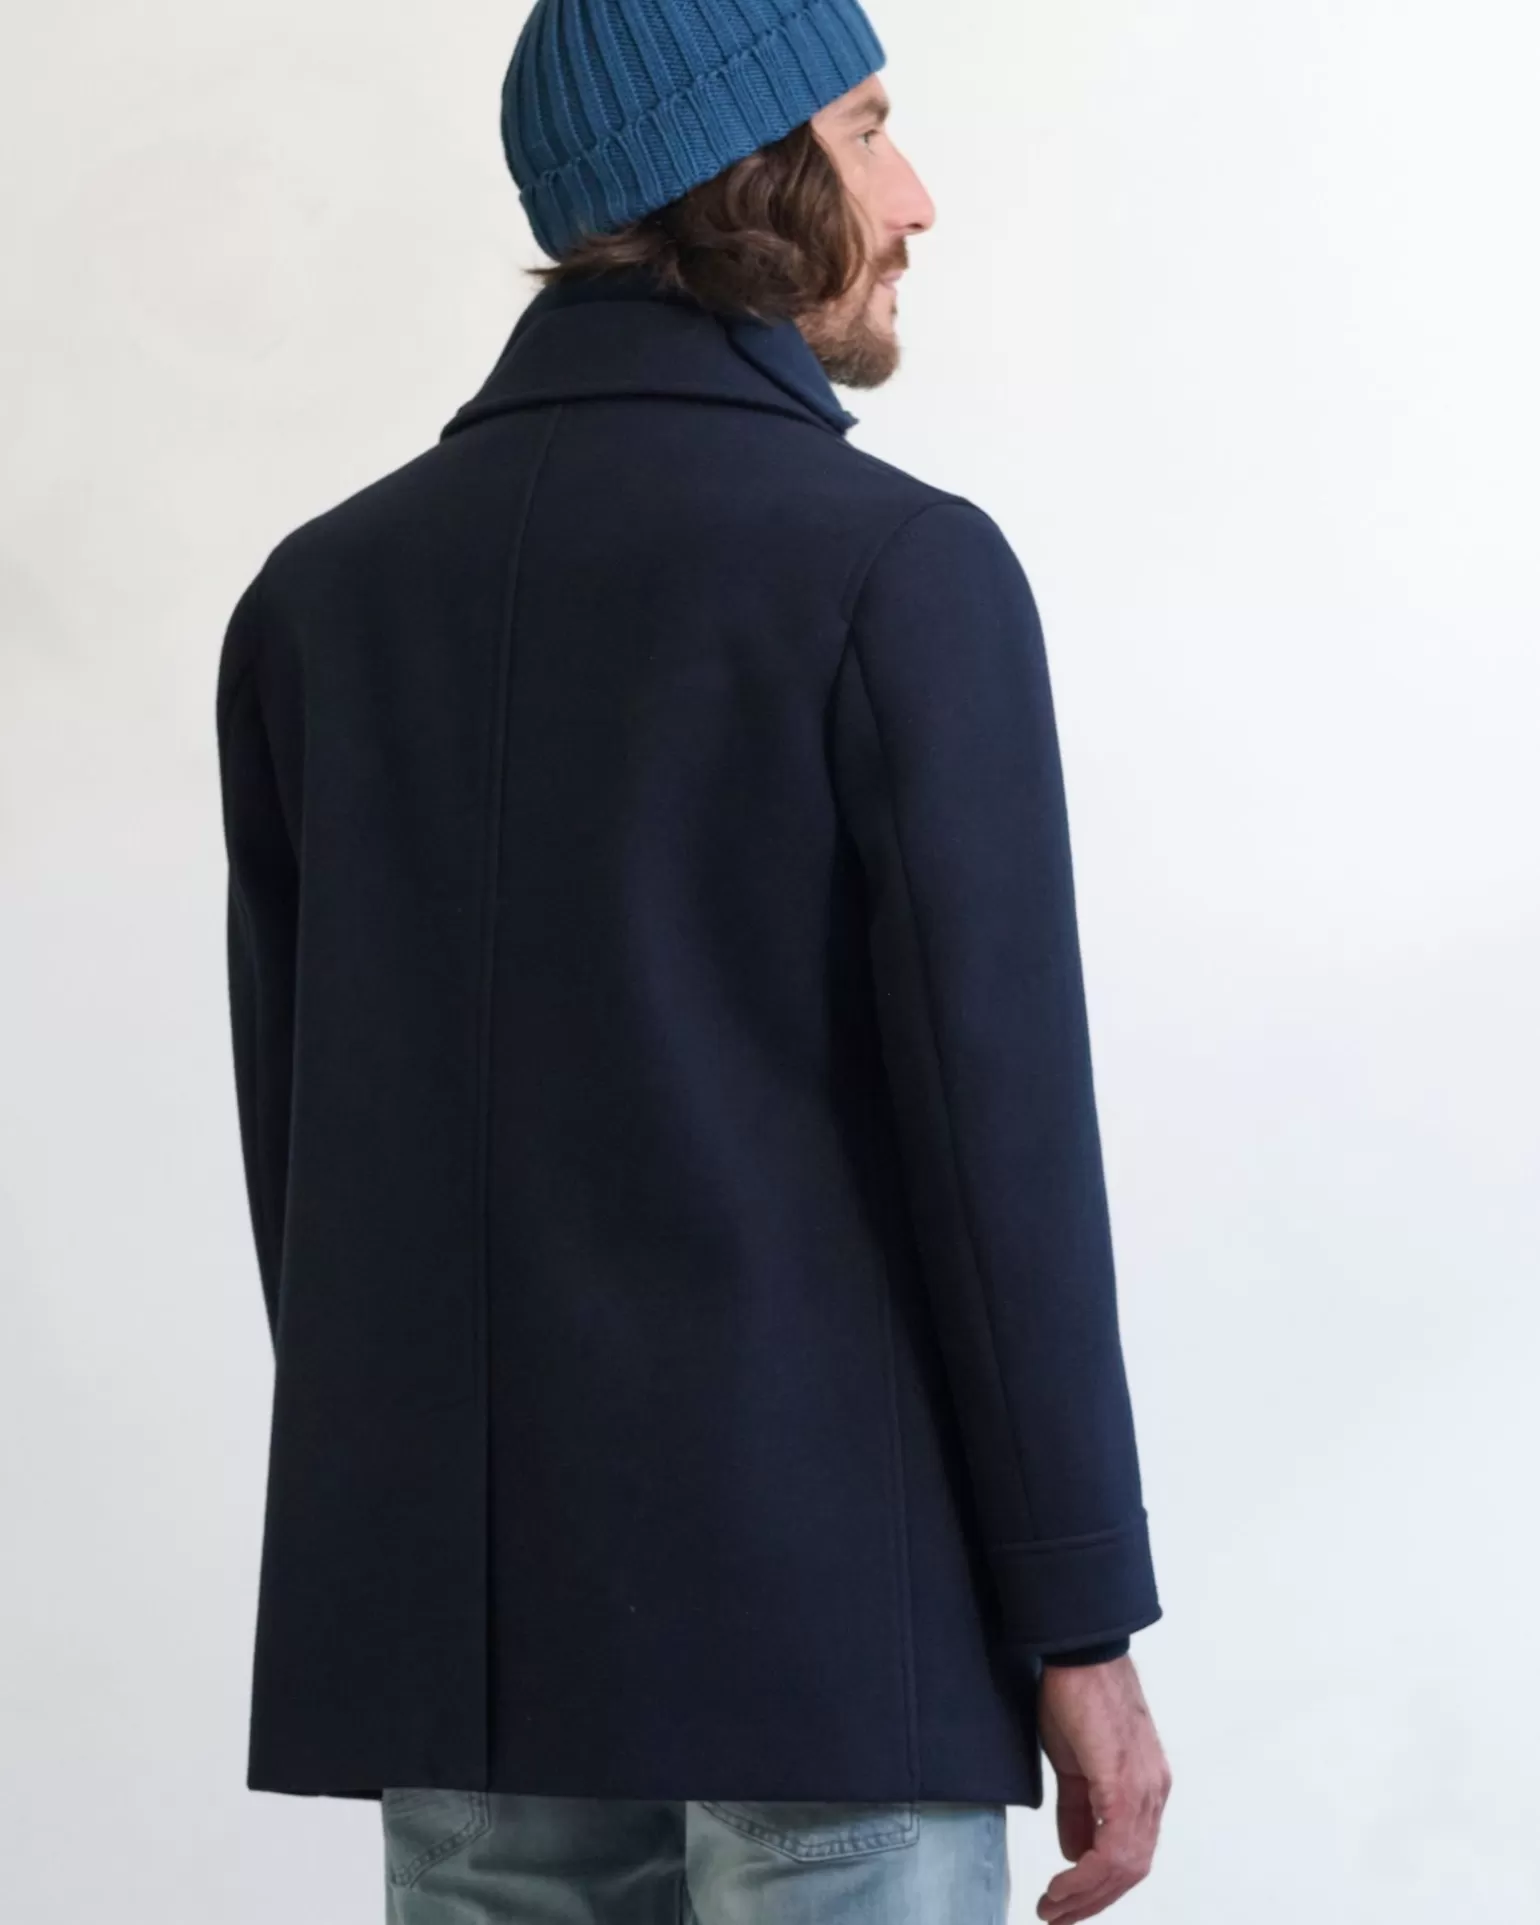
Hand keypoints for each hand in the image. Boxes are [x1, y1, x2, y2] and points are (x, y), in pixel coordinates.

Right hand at [1033, 1654, 1170, 1922]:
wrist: (1078, 1651)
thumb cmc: (1077, 1693)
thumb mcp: (1074, 1762)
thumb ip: (1078, 1808)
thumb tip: (1076, 1851)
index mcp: (1145, 1785)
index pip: (1131, 1854)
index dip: (1100, 1886)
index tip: (1067, 1903)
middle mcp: (1153, 1791)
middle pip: (1132, 1868)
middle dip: (1092, 1900)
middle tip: (1057, 1916)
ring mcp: (1143, 1787)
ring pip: (1125, 1865)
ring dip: (1086, 1895)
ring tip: (1053, 1907)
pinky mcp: (1124, 1781)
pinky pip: (1114, 1848)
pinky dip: (1087, 1875)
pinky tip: (1063, 1884)